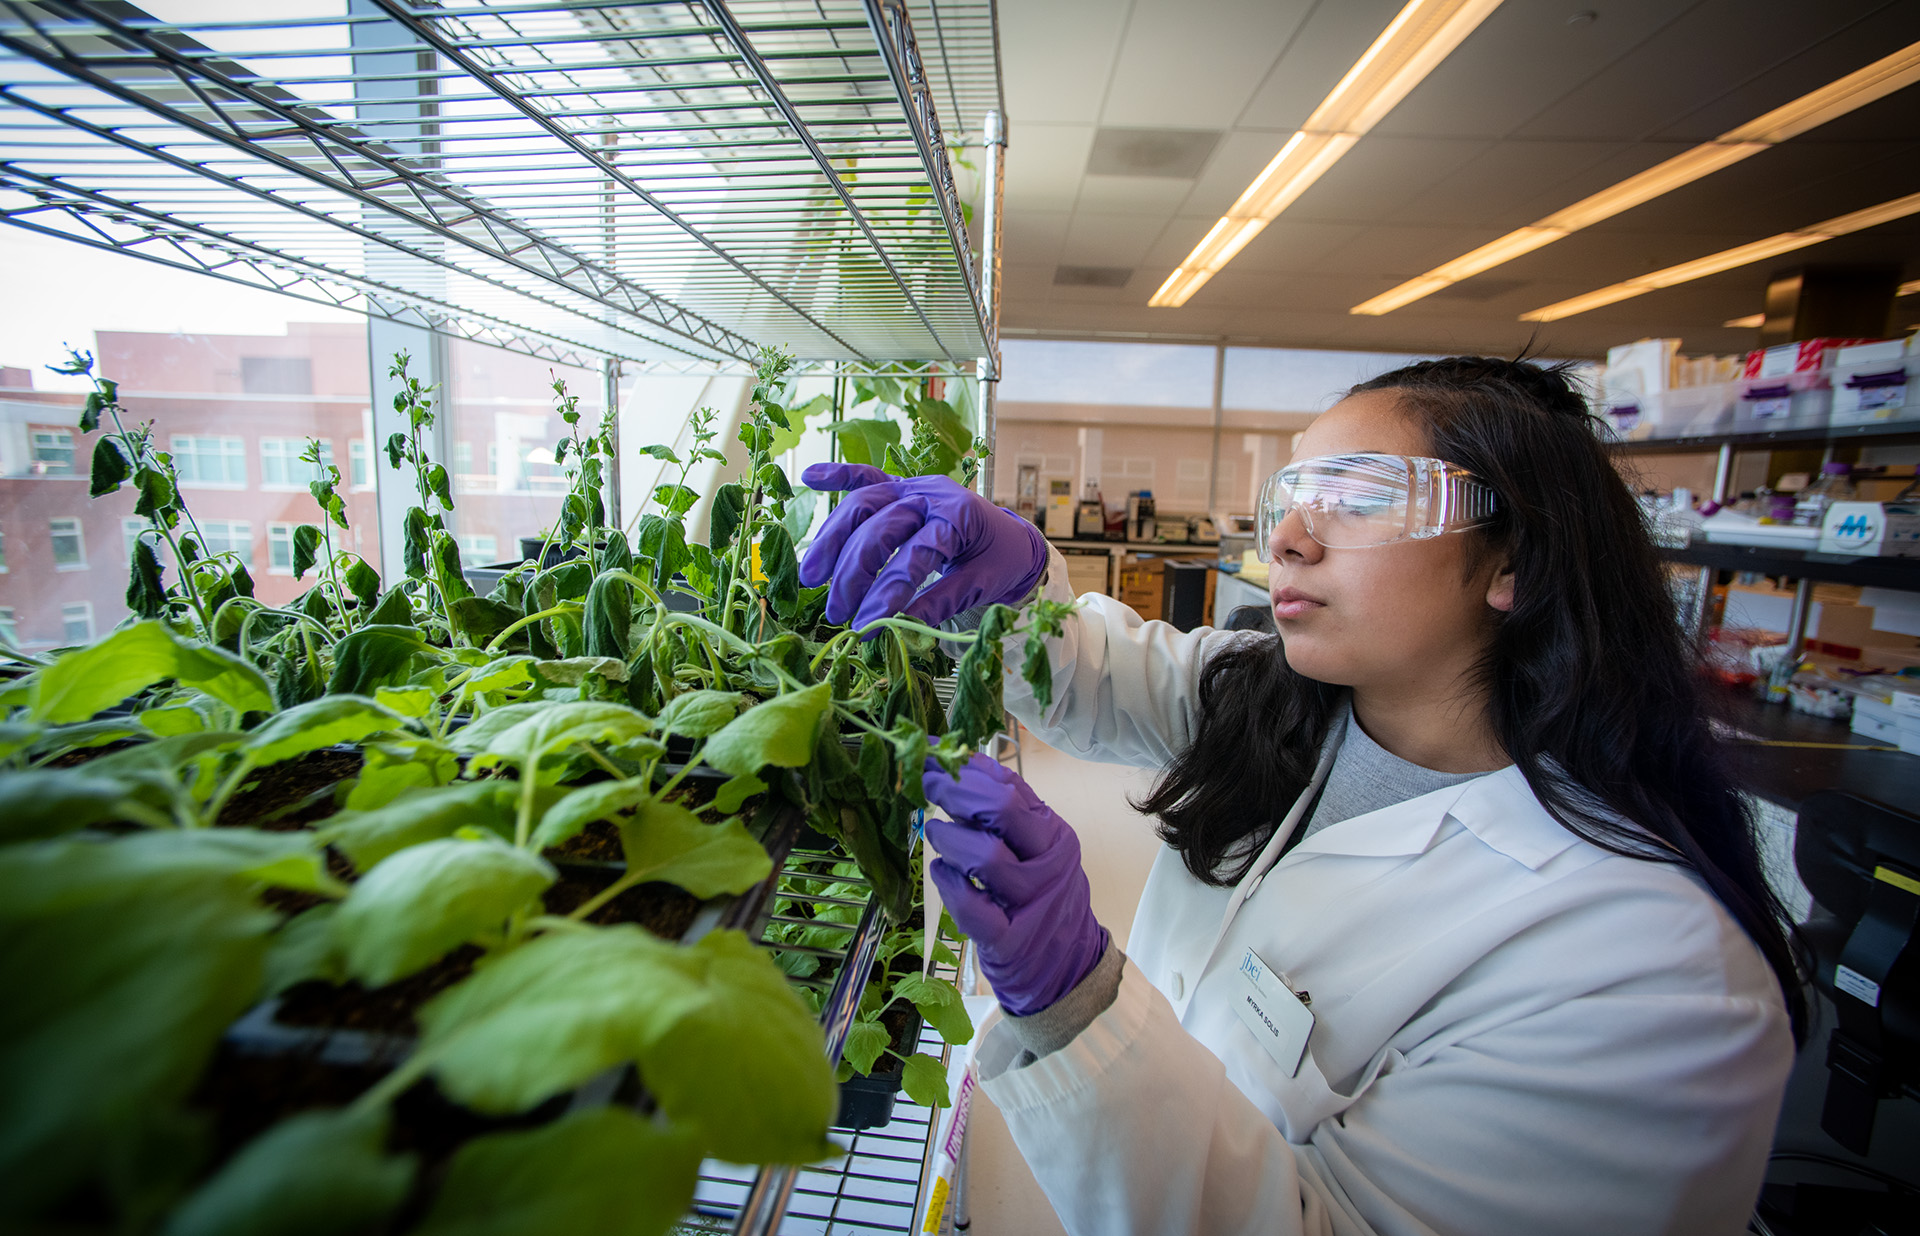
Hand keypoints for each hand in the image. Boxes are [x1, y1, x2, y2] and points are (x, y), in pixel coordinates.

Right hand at [797, 462, 1046, 631]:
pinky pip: (867, 476)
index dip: (886, 594)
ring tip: (811, 577)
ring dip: (831, 539)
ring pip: (863, 505)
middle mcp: (932, 494)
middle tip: (837, 613)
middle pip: (879, 527)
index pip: (913, 556)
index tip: (866, 627)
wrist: (1015, 539)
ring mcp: (913, 487)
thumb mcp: (981, 585)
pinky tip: (809, 476)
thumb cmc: (1001, 562)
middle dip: (852, 572)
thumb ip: (941, 603)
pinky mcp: (902, 487)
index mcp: (958, 517)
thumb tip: (899, 629)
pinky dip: (838, 475)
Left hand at [922, 754, 1106, 1016]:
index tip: (931, 753)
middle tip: (926, 783)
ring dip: (950, 839)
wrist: (1067, 966)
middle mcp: (1048, 863)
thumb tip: (965, 760)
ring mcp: (1031, 902)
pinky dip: (950, 884)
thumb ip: (1008, 809)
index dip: (965, 767)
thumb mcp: (1036, 848)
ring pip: (986, 857)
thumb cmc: (1041, 898)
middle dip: (956, 791)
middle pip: (1002, 811)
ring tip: (934, 832)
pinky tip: (940, 872)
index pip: (1010, 787)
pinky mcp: (1010, 940)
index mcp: (1053, 834)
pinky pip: (973, 907)